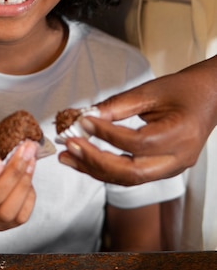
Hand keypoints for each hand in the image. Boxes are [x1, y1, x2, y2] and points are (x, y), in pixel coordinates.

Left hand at [58, 57, 216, 184]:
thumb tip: (87, 116)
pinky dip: (106, 169)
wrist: (209, 98)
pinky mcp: (163, 170)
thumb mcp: (150, 91)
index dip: (107, 133)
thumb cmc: (182, 90)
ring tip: (67, 157)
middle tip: (69, 145)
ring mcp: (172, 168)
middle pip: (132, 172)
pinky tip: (84, 160)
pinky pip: (131, 175)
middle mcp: (178, 158)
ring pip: (129, 179)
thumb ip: (118, 105)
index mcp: (180, 134)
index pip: (138, 142)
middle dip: (95, 161)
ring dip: (95, 169)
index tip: (82, 121)